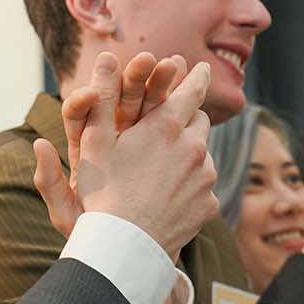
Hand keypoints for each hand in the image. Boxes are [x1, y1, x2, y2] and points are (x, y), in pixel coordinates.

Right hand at [32, 51, 217, 256]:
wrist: (124, 246)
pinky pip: (204, 188)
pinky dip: (191, 188)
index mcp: (167, 125)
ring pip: (204, 155)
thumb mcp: (94, 142)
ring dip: (189, 156)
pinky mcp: (209, 204)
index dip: (197, 76)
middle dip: (188, 120)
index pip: (193, 88)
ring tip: (162, 172)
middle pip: (200, 121)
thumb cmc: (103, 191)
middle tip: (171, 129)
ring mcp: (206, 177)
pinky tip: (168, 199)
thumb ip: (102, 98)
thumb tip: (105, 58)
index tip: (201, 69)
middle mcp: (194, 147)